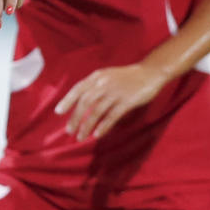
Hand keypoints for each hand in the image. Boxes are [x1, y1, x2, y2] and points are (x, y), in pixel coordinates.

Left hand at [55, 63, 171, 140]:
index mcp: (98, 76)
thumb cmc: (127, 76)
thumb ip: (95, 86)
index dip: (67, 101)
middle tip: (69, 131)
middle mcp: (104, 84)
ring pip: (96, 111)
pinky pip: (112, 116)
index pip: (78, 89)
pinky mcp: (127, 101)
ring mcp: (115, 92)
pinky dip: (104, 126)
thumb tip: (80, 102)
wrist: (150, 72)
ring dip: (87, 126)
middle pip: (85, 103)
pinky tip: (97, 135)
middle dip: (75, 118)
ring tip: (81, 137)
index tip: (58, 112)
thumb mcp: (108, 76)